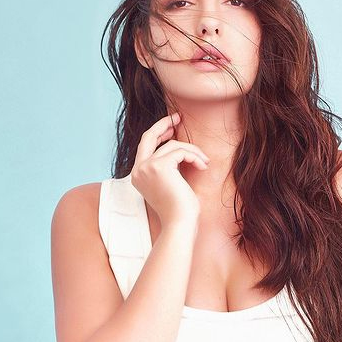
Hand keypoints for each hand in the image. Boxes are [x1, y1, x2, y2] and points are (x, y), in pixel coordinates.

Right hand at [131, 111, 209, 226]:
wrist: (180, 223)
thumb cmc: (179, 209)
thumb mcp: (170, 184)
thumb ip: (167, 167)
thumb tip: (177, 148)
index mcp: (138, 175)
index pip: (145, 146)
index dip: (158, 133)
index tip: (172, 126)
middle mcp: (138, 169)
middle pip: (149, 136)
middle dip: (164, 124)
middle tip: (179, 118)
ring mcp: (146, 167)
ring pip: (173, 145)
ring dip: (192, 151)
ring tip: (204, 162)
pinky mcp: (159, 166)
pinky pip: (181, 151)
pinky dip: (195, 156)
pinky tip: (203, 167)